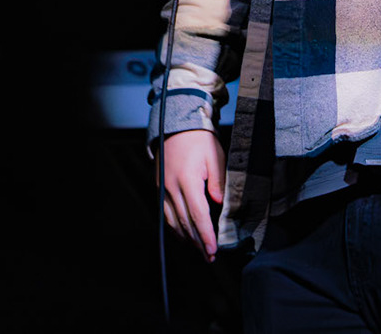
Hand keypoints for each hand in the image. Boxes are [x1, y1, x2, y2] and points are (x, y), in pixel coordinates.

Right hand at [157, 130, 225, 261]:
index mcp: (188, 180)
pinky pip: (165, 213)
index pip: (198, 215)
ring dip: (186, 237)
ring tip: (198, 249)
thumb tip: (220, 204)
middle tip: (208, 256)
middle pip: (185, 222)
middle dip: (198, 242)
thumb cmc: (199, 140)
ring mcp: (163, 188)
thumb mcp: (215, 157)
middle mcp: (172, 187)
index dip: (206, 235)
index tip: (213, 250)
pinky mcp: (159, 187)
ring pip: (173, 221)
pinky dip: (174, 226)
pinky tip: (183, 234)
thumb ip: (218, 181)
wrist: (177, 125)